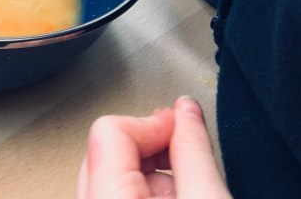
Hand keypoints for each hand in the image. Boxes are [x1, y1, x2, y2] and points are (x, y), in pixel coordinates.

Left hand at [76, 97, 230, 198]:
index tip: (182, 124)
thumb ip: (194, 150)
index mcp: (106, 197)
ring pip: (113, 174)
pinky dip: (145, 192)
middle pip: (108, 150)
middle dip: (152, 145)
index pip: (110, 130)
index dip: (152, 122)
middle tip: (187, 150)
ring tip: (189, 188)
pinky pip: (115, 195)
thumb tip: (188, 110)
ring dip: (152, 171)